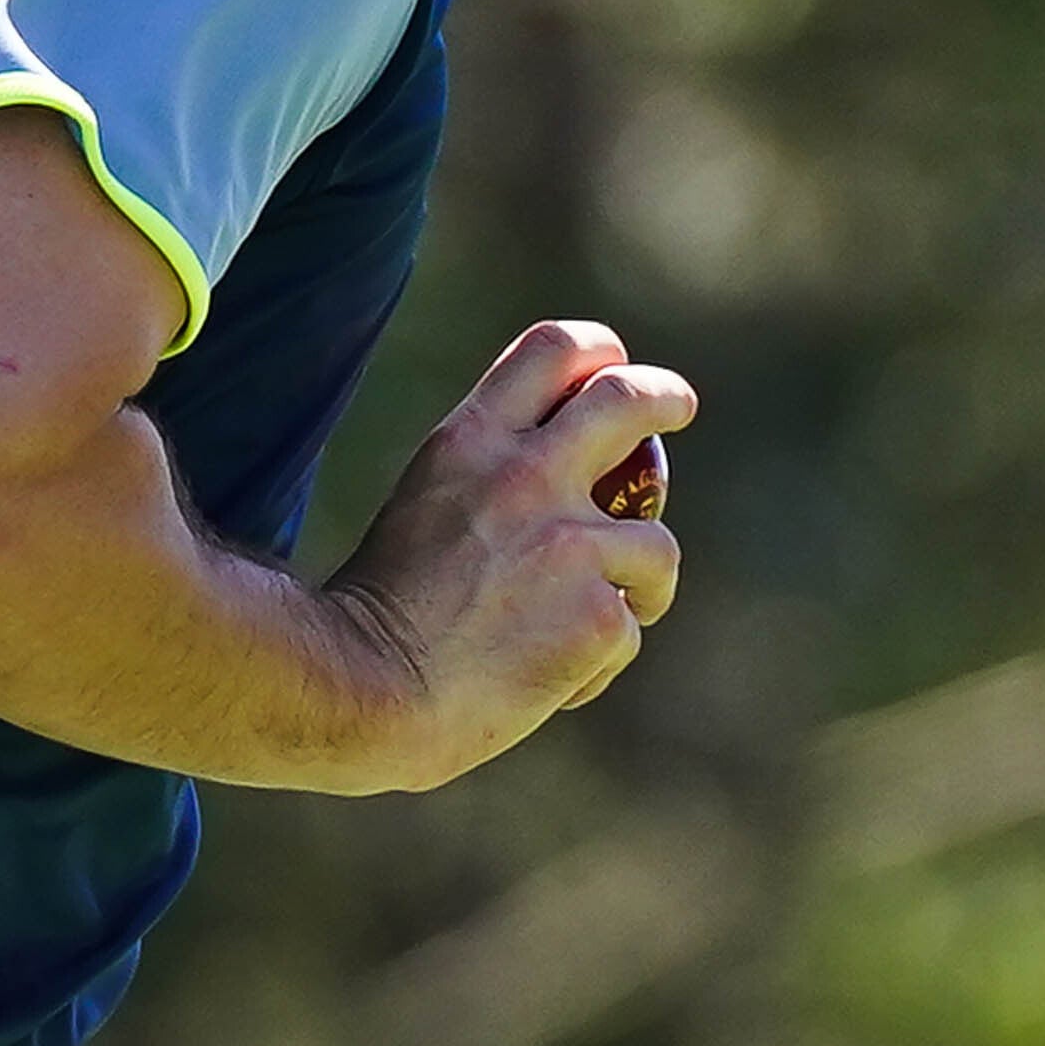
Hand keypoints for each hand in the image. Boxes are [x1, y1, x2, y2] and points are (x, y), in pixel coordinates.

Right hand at [332, 318, 694, 787]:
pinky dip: (595, 663)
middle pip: (628, 400)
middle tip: (677, 405)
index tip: (614, 366)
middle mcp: (527, 476)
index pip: (553, 352)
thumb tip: (554, 471)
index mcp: (470, 442)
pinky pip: (625, 633)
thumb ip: (484, 479)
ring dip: (644, 583)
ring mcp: (571, 546)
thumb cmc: (376, 617)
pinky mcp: (599, 617)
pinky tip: (552, 684)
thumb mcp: (420, 508)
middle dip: (664, 395)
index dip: (596, 351)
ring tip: (621, 612)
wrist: (367, 694)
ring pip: (657, 547)